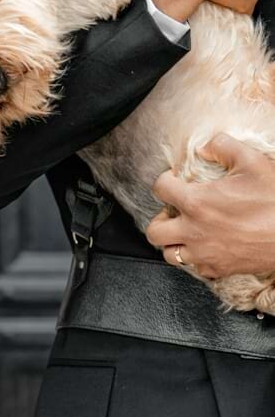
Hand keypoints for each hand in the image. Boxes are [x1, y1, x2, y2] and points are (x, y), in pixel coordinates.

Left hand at [146, 134, 274, 277]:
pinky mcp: (219, 270)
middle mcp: (194, 231)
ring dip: (173, 242)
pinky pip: (195, 268)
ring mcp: (205, 254)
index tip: (175, 180)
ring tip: (186, 230)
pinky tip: (207, 245)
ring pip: (170, 255)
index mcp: (196, 202)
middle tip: (175, 211)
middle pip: (154, 231)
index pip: (159, 189)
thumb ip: (222, 146)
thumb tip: (204, 147)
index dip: (165, 180)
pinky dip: (195, 258)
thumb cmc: (274, 198)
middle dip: (160, 218)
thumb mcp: (251, 161)